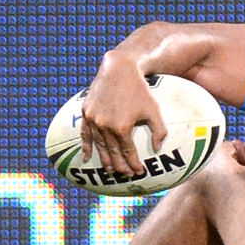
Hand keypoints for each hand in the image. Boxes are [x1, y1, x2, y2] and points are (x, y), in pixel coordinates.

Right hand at [79, 51, 167, 175]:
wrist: (119, 69)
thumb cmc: (140, 90)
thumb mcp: (154, 110)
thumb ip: (159, 131)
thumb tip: (157, 149)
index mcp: (122, 127)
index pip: (128, 152)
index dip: (133, 164)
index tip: (139, 172)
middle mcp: (105, 126)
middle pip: (113, 152)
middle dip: (120, 166)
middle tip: (126, 175)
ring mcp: (93, 119)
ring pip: (99, 145)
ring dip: (104, 159)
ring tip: (110, 170)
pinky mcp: (86, 112)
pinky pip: (85, 133)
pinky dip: (85, 146)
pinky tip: (86, 157)